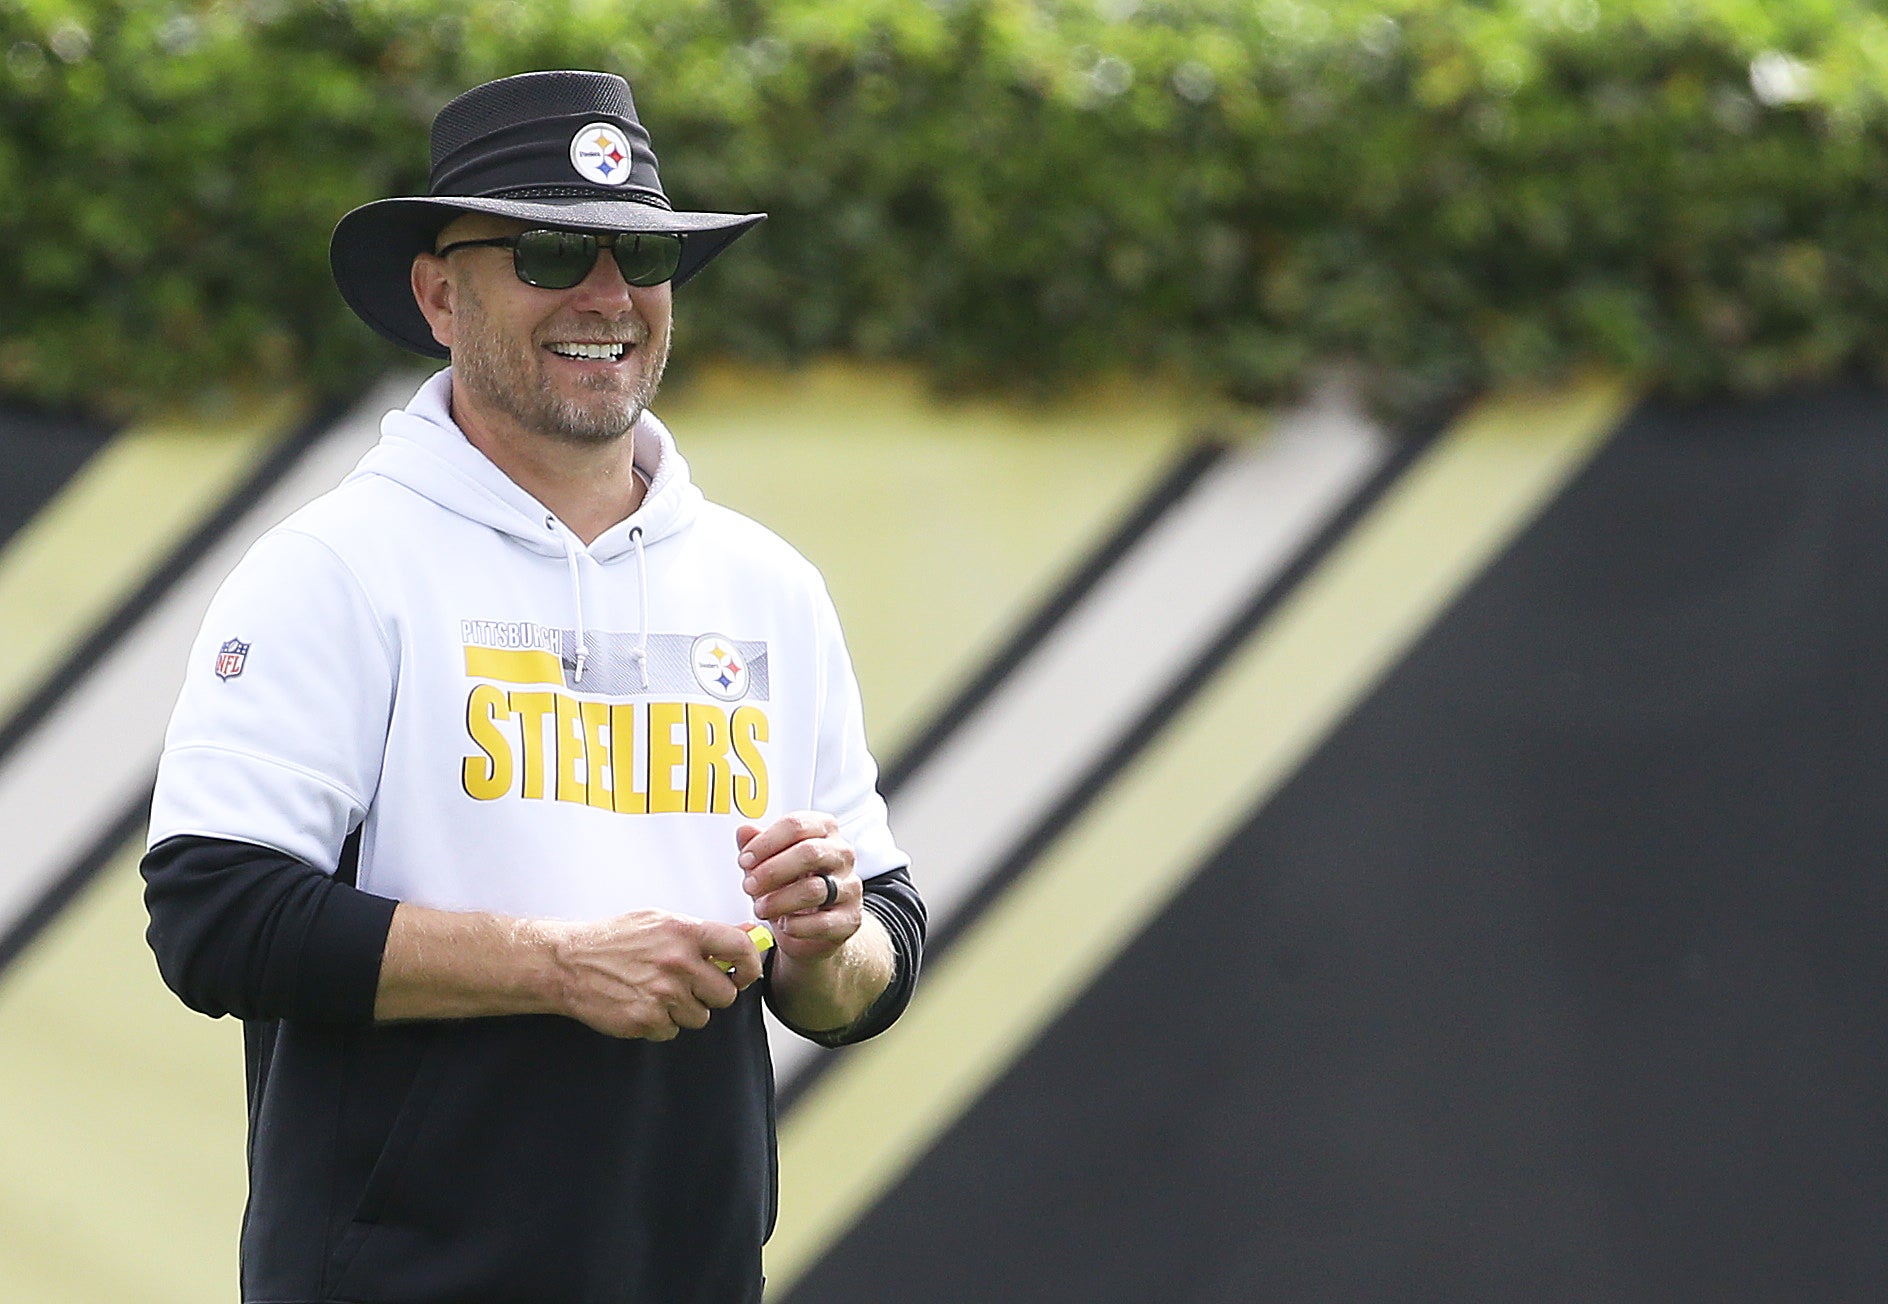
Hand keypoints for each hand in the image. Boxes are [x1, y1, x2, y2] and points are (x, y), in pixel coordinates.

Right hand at [544, 909, 765, 1040]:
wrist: (568, 964)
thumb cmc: (615, 941)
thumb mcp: (660, 922)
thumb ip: (706, 932)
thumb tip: (749, 932)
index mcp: (684, 932)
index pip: (740, 947)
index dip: (750, 964)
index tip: (745, 973)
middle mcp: (678, 962)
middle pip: (725, 994)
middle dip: (711, 994)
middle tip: (689, 986)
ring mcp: (663, 993)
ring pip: (700, 1017)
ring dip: (684, 1011)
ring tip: (656, 993)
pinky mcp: (647, 1020)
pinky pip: (672, 1031)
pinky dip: (660, 1023)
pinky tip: (640, 1005)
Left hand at [737, 811, 859, 961]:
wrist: (814, 926)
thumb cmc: (793, 886)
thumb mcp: (770, 863)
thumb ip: (758, 846)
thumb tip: (744, 831)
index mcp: (824, 830)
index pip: (796, 825)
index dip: (765, 843)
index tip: (745, 860)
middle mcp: (842, 854)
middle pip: (809, 853)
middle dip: (771, 871)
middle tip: (749, 885)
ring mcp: (850, 886)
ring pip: (813, 889)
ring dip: (778, 901)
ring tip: (760, 908)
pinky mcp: (851, 918)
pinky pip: (822, 923)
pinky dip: (796, 926)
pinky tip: (784, 925)